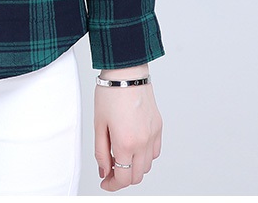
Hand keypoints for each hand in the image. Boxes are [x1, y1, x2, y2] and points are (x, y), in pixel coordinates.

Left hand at [94, 68, 161, 191]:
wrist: (126, 73)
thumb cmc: (110, 94)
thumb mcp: (98, 124)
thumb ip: (101, 152)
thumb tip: (104, 171)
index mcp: (126, 143)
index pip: (122, 178)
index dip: (112, 185)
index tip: (105, 182)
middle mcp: (143, 143)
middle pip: (136, 176)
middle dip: (122, 178)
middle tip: (110, 171)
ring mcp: (153, 135)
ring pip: (146, 166)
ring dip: (134, 167)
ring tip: (120, 156)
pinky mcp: (159, 127)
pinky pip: (154, 152)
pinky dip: (145, 156)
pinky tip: (134, 147)